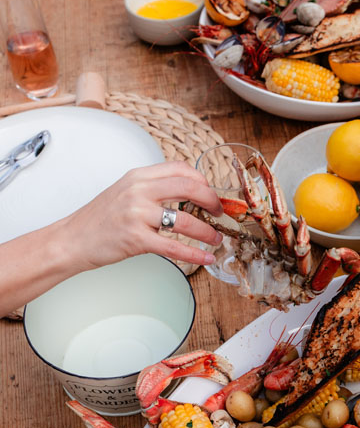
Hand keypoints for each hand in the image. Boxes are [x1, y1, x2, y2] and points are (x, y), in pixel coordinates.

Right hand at [65, 161, 222, 269]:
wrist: (72, 239)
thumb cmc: (99, 219)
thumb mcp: (125, 192)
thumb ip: (152, 189)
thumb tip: (185, 193)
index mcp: (138, 176)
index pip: (180, 169)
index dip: (202, 180)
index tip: (210, 193)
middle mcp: (139, 191)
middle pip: (189, 188)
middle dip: (212, 201)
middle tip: (219, 212)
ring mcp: (137, 214)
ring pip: (185, 220)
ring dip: (207, 232)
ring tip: (216, 238)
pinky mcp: (136, 239)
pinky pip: (174, 247)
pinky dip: (194, 254)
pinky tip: (205, 258)